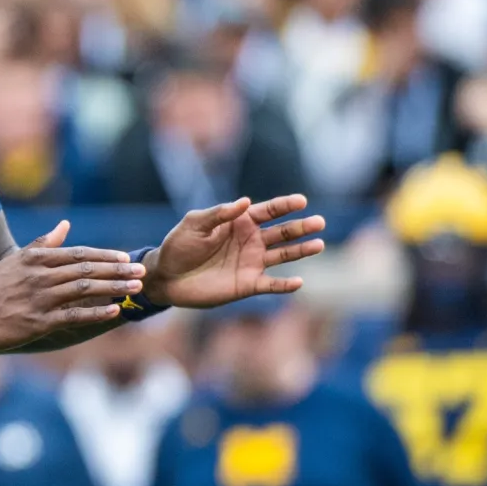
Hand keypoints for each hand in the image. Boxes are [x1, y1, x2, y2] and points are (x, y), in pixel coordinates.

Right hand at [0, 221, 143, 350]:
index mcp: (37, 258)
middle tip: (140, 272)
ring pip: (84, 290)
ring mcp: (40, 298)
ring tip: (134, 288)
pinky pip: (73, 315)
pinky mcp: (38, 321)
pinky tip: (114, 311)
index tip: (125, 257)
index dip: (104, 255)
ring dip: (113, 288)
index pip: (78, 253)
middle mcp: (41, 275)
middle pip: (87, 269)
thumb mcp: (17, 259)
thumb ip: (44, 242)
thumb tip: (66, 224)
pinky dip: (96, 312)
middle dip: (117, 270)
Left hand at [143, 195, 324, 308]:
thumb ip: (219, 213)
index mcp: (239, 222)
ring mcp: (252, 263)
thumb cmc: (179, 246)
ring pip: (283, 255)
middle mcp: (251, 241)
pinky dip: (285, 285)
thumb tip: (245, 201)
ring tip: (319, 244)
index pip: (268, 211)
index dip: (285, 205)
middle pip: (282, 232)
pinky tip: (298, 281)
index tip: (302, 201)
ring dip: (301, 250)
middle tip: (319, 221)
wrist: (167, 277)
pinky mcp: (248, 284)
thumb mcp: (194, 224)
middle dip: (301, 226)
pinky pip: (271, 284)